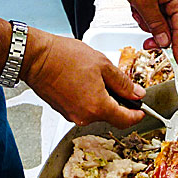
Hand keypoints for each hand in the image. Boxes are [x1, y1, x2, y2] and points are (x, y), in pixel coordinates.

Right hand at [21, 29, 145, 128]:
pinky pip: (83, 108)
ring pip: (96, 112)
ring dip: (102, 100)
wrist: (35, 57)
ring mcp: (72, 115)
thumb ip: (123, 83)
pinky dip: (89, 99)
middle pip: (111, 116)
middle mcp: (85, 116)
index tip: (142, 110)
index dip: (137, 115)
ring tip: (97, 78)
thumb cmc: (64, 57)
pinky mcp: (63, 110)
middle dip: (119, 103)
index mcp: (98, 107)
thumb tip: (137, 94)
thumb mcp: (103, 65)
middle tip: (120, 86)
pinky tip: (84, 82)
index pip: (125, 120)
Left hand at [109, 0, 177, 61]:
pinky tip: (136, 4)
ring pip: (160, 20)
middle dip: (155, 32)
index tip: (176, 62)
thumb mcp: (142, 1)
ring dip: (147, 21)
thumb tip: (165, 42)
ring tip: (136, 9)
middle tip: (145, 43)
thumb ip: (155, 24)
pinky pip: (154, 11)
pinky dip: (143, 12)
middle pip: (171, 26)